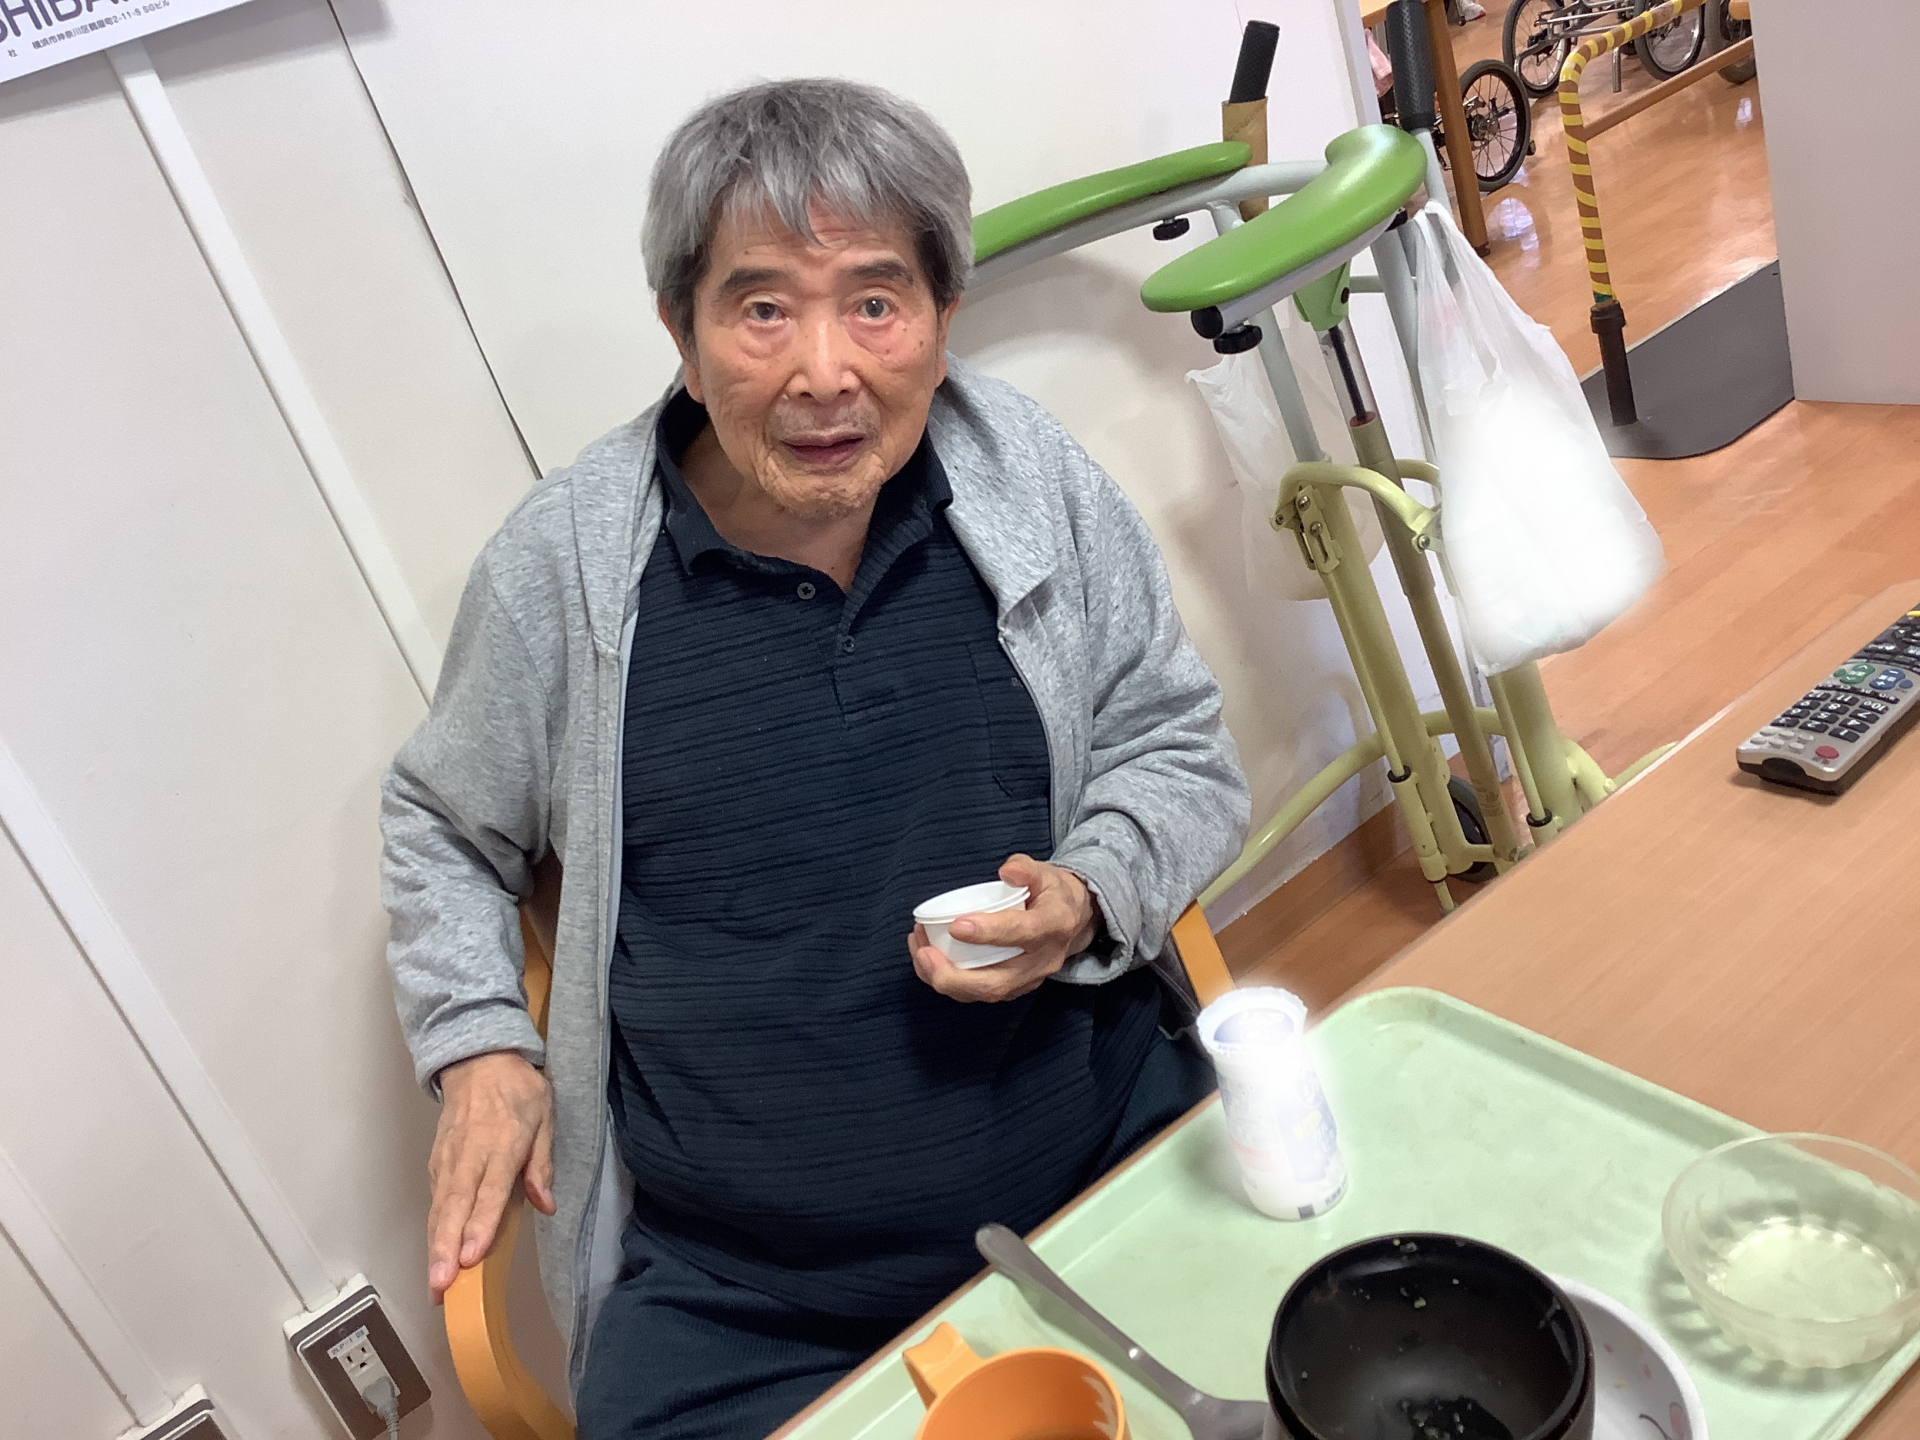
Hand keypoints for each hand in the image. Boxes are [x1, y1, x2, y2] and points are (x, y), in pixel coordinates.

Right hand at [426, 1050, 554, 1303]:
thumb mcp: (544, 1116)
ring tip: (434, 1283)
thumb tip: (547, 1205)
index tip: (472, 1256)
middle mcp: (470, 1154)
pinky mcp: (437, 1162)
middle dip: (447, 1247)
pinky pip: (435, 1199)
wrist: (478, 1059)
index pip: (489, 1190)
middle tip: (441, 1285)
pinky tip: (434, 1256)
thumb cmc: (518, 1090)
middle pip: (456, 1206)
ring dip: (435, 1245)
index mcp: (502, 1142)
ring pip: (440, 1207)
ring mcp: (448, 1159)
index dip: (480, 1224)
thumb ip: (542, 1162)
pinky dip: (433, 1229)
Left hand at [909, 854, 1100, 1002]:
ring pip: (986, 993)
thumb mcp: (1046, 872)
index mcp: (1054, 925)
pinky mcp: (1017, 987)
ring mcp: (1030, 979)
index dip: (989, 932)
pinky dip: (951, 983)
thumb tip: (1006, 871)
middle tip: (924, 952)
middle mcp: (1043, 959)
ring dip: (946, 980)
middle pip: (997, 982)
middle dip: (954, 975)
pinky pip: (981, 994)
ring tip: (920, 953)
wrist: (1074, 920)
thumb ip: (1026, 868)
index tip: (956, 925)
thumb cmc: (1052, 893)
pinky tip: (928, 962)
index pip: (1022, 933)